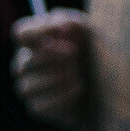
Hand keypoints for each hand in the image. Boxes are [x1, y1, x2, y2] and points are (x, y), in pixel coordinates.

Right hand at [9, 10, 94, 128]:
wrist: (108, 86)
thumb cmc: (93, 52)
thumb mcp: (88, 31)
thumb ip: (72, 23)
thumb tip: (60, 26)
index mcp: (33, 42)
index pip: (21, 33)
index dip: (40, 31)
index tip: (63, 32)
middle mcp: (24, 64)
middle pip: (27, 60)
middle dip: (56, 57)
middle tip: (76, 55)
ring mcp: (28, 87)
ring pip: (30, 85)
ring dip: (60, 78)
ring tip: (80, 73)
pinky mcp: (37, 108)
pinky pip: (41, 105)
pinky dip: (63, 96)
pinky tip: (79, 89)